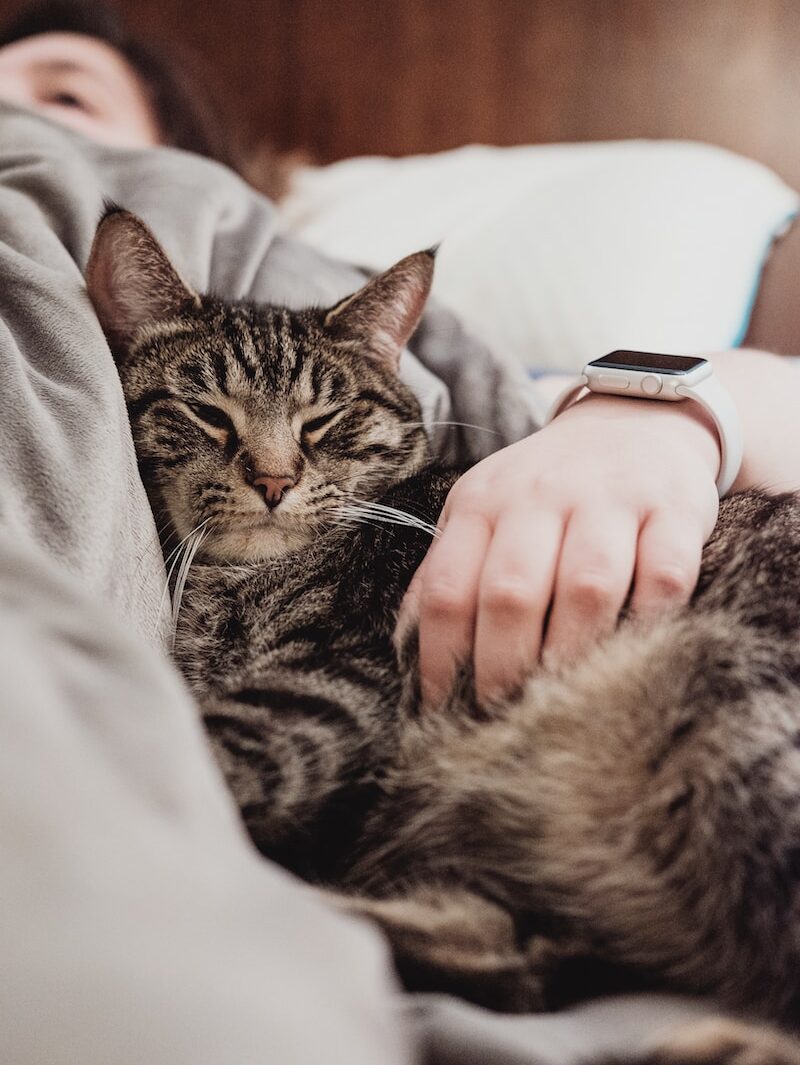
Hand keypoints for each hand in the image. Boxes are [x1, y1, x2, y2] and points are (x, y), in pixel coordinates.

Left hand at [399, 393, 720, 707]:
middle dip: (502, 668)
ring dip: (572, 654)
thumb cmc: (548, 487)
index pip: (447, 589)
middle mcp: (540, 497)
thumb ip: (449, 570)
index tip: (443, 709)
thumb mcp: (485, 511)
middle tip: (504, 717)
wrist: (637, 417)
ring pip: (586, 587)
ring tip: (563, 701)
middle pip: (510, 593)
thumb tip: (410, 651)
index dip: (439, 659)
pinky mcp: (674, 509)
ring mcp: (611, 500)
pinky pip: (664, 575)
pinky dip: (650, 621)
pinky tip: (637, 653)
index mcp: (482, 504)